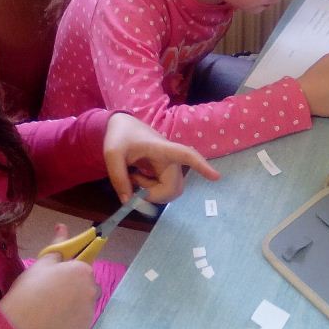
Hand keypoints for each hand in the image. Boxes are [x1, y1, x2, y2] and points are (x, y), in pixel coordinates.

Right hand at [0, 224, 97, 328]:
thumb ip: (58, 244)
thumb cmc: (29, 288)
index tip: (56, 282)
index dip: (70, 275)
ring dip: (76, 307)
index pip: (84, 270)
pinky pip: (80, 325)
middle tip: (54, 297)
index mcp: (83, 271)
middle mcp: (92, 290)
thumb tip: (63, 226)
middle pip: (89, 288)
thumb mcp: (42, 262)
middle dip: (76, 290)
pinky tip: (55, 324)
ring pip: (86, 306)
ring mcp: (90, 313)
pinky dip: (71, 325)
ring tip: (53, 311)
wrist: (18, 323)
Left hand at [104, 113, 219, 203]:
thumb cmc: (120, 136)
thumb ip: (118, 178)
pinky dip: (149, 190)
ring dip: (151, 193)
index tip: (216, 177)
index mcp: (163, 148)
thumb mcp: (112, 155)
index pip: (187, 155)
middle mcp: (170, 159)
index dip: (201, 166)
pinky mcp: (164, 172)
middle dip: (154, 194)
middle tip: (133, 187)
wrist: (120, 127)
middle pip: (175, 187)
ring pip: (170, 191)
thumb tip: (128, 201)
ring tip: (133, 178)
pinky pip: (163, 189)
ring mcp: (168, 166)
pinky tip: (136, 178)